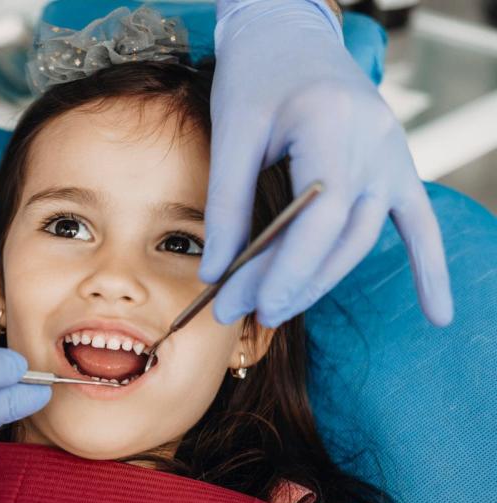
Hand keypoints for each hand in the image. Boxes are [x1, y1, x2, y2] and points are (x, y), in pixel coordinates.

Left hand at [203, 0, 452, 326]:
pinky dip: (429, 268)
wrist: (289, 35)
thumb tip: (215, 273)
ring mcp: (392, 156)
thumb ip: (225, 202)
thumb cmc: (256, 77)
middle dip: (288, 283)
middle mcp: (375, 143)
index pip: (318, 217)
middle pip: (339, 237)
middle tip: (240, 315)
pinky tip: (438, 316)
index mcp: (333, 126)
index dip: (282, 269)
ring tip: (272, 311)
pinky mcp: (396, 166)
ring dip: (319, 282)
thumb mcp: (231, 131)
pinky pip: (418, 224)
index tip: (243, 304)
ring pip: (362, 239)